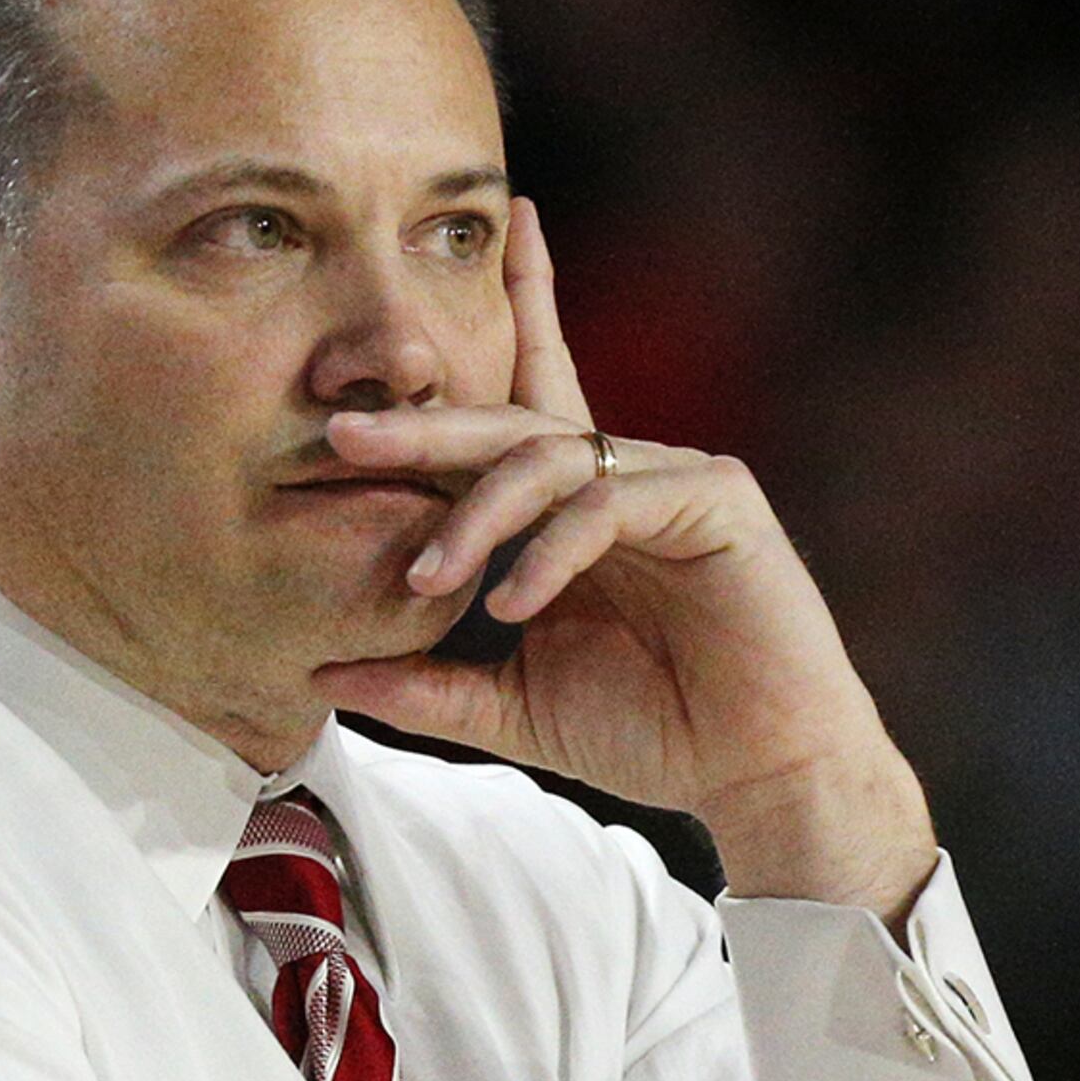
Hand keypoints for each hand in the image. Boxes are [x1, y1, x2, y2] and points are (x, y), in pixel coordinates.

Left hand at [309, 198, 936, 921]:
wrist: (757, 776)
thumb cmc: (654, 734)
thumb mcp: (513, 706)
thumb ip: (428, 684)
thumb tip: (322, 671)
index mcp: (578, 509)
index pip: (517, 411)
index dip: (495, 329)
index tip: (425, 304)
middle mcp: (622, 478)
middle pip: (509, 424)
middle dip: (422, 426)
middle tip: (341, 434)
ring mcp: (672, 479)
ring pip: (549, 458)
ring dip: (473, 515)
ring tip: (421, 581)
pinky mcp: (716, 501)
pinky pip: (607, 504)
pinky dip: (549, 551)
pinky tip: (511, 605)